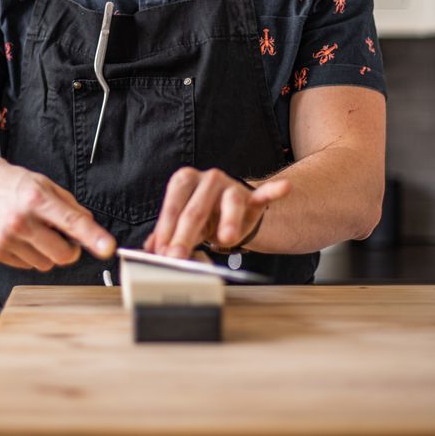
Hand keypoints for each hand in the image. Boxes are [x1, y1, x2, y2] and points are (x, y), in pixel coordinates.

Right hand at [0, 154, 115, 270]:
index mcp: (36, 198)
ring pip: (46, 264)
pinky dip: (31, 255)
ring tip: (35, 231)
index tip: (108, 247)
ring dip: (48, 252)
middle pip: (63, 254)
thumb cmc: (14, 184)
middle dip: (70, 249)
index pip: (71, 222)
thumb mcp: (46, 185)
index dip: (92, 236)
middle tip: (61, 235)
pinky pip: (29, 266)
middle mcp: (20, 220)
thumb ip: (71, 207)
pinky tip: (21, 236)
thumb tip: (90, 230)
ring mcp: (6, 239)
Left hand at [143, 167, 289, 258]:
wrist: (229, 210)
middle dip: (185, 236)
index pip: (173, 207)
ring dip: (229, 221)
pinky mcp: (253, 197)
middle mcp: (207, 179)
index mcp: (184, 181)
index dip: (166, 231)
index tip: (162, 253)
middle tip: (178, 256)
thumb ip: (167, 235)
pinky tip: (283, 188)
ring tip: (227, 237)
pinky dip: (273, 191)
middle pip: (196, 210)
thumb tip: (151, 251)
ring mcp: (232, 187)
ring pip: (230, 202)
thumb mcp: (182, 225)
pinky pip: (264, 194)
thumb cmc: (202, 216)